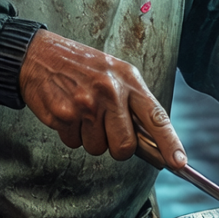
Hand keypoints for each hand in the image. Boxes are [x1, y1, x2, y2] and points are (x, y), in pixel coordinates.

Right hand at [18, 29, 184, 166]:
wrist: (39, 54)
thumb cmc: (81, 67)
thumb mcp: (115, 73)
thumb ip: (133, 104)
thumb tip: (151, 143)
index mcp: (128, 79)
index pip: (156, 117)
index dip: (169, 143)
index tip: (179, 163)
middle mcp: (110, 91)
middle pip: (125, 146)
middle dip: (117, 147)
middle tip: (106, 129)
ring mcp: (86, 104)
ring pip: (97, 148)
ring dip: (90, 138)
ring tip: (82, 113)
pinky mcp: (63, 115)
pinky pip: (74, 143)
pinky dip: (71, 134)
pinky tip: (67, 113)